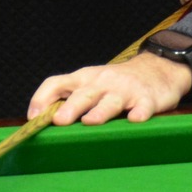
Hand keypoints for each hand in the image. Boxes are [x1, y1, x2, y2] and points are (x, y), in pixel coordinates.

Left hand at [27, 53, 191, 126]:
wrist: (157, 69)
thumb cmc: (115, 84)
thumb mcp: (90, 84)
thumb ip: (68, 99)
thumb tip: (38, 120)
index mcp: (83, 79)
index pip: (56, 83)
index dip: (42, 98)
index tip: (33, 118)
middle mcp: (102, 82)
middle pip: (83, 94)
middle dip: (71, 108)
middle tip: (58, 121)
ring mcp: (126, 90)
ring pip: (111, 101)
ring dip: (100, 112)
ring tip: (90, 122)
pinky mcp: (147, 98)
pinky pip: (143, 106)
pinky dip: (139, 113)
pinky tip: (135, 119)